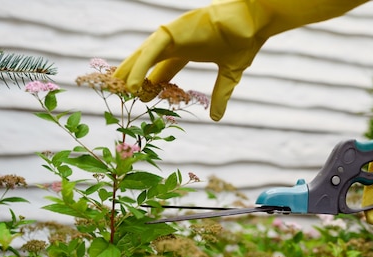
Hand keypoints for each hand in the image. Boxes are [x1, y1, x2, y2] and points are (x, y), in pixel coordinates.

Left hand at [113, 0, 369, 120]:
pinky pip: (153, 50)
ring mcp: (174, 35)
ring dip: (131, 71)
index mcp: (188, 50)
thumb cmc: (244, 41)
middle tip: (121, 92)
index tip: (144, 97)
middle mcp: (178, 42)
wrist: (254, 22)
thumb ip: (221, 95)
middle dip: (135, 76)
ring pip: (145, 54)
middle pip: (148, 61)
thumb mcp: (230, 74)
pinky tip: (134, 82)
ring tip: (118, 88)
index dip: (152, 82)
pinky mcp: (175, 31)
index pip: (163, 69)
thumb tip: (217, 118)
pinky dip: (142, 66)